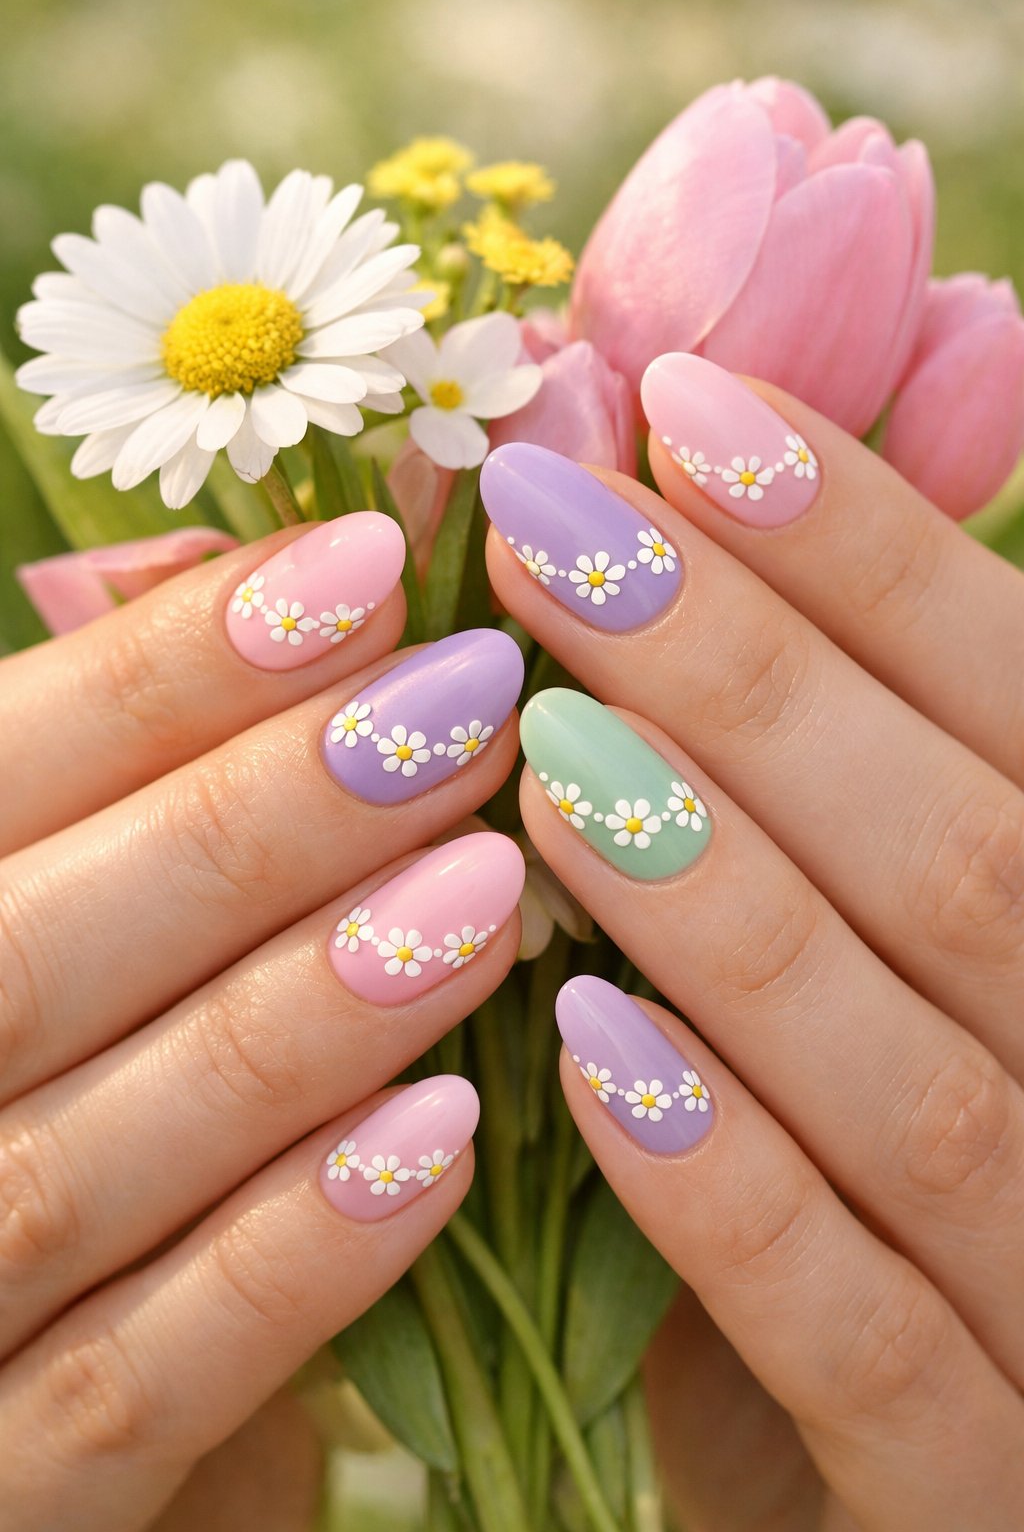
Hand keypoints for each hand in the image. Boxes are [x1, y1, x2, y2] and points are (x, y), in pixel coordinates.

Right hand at [0, 512, 525, 1531]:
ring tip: (492, 881)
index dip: (167, 673)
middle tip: (469, 702)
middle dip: (257, 819)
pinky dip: (288, 1262)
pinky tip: (449, 1138)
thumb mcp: (33, 914)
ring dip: (301, 1013)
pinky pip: (129, 1393)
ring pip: (86, 1164)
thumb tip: (221, 574)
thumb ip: (94, 784)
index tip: (366, 567)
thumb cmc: (25, 1097)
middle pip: (23, 957)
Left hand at [479, 353, 1023, 1531]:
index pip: (1022, 699)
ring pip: (920, 1077)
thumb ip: (820, 741)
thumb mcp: (860, 939)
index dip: (865, 539)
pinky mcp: (967, 1486)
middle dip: (753, 672)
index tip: (680, 404)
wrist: (890, 1493)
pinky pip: (857, 1334)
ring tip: (541, 745)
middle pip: (975, 856)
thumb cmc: (849, 1154)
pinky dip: (724, 1180)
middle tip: (551, 522)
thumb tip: (693, 459)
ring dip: (723, 894)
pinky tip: (579, 1044)